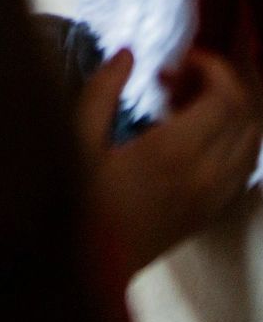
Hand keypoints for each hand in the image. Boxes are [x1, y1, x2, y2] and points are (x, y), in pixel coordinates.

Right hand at [80, 48, 262, 276]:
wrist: (93, 266)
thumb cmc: (78, 202)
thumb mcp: (77, 140)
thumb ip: (101, 91)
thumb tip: (127, 55)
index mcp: (174, 151)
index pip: (225, 97)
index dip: (211, 67)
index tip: (179, 61)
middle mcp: (206, 173)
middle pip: (245, 115)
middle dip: (220, 85)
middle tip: (176, 79)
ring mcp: (215, 196)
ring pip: (252, 141)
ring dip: (230, 113)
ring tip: (186, 106)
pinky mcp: (213, 211)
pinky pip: (244, 167)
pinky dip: (233, 141)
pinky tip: (196, 137)